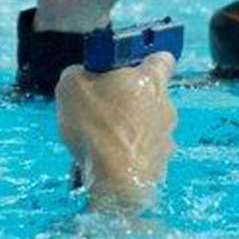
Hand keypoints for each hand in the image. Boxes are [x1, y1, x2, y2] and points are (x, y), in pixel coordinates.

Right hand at [56, 52, 175, 211]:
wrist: (114, 180)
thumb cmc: (96, 124)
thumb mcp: (71, 85)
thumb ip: (81, 74)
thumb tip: (85, 76)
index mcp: (151, 79)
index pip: (162, 58)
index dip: (146, 60)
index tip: (128, 69)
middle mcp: (167, 105)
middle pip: (151, 95)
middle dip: (131, 100)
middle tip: (104, 109)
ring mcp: (167, 137)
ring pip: (149, 126)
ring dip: (131, 129)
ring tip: (104, 141)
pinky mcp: (163, 164)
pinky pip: (146, 152)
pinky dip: (131, 154)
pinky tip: (111, 161)